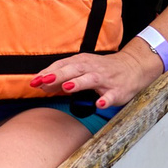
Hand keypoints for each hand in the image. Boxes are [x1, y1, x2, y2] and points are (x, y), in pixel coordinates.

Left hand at [30, 37, 163, 110]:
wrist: (133, 67)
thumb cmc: (102, 70)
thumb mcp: (82, 69)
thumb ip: (63, 77)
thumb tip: (42, 84)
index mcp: (82, 62)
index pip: (62, 66)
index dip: (48, 73)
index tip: (34, 81)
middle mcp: (92, 68)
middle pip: (73, 70)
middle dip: (58, 75)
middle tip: (44, 81)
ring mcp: (105, 79)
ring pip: (91, 79)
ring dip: (79, 83)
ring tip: (67, 88)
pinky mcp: (117, 90)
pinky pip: (111, 96)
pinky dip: (105, 100)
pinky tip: (99, 104)